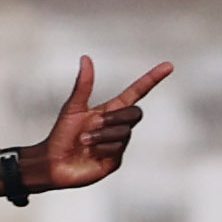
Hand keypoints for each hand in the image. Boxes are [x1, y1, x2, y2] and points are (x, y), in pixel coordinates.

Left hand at [37, 56, 169, 189]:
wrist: (52, 163)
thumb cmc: (60, 135)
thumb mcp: (72, 108)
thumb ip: (83, 85)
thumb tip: (85, 57)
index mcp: (110, 110)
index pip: (137, 92)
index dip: (152, 79)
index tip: (169, 66)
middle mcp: (117, 126)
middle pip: (135, 113)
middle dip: (114, 118)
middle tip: (92, 124)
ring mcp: (118, 144)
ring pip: (124, 133)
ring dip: (101, 135)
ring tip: (83, 141)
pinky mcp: (115, 161)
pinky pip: (117, 149)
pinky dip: (101, 148)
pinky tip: (89, 153)